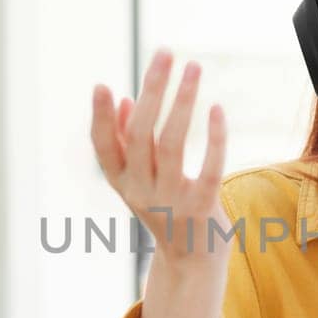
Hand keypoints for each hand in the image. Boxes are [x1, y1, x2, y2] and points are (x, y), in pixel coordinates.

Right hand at [91, 49, 227, 268]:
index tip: (102, 86)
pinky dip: (213, 137)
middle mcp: (140, 191)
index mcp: (122, 181)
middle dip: (153, 90)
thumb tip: (127, 102)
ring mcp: (171, 200)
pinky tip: (217, 109)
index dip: (100, 118)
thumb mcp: (140, 180)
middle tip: (165, 53)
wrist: (192, 263)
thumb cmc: (167, 210)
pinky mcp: (202, 207)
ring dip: (183, 101)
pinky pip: (208, 167)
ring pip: (171, 143)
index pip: (103, 147)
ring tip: (193, 67)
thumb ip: (130, 144)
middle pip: (140, 133)